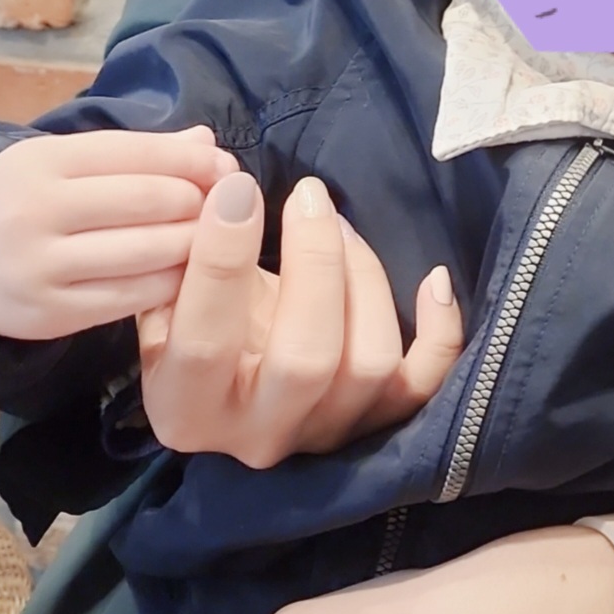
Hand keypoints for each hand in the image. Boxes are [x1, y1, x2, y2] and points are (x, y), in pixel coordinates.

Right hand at [0, 128, 235, 341]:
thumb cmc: (24, 199)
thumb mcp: (64, 161)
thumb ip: (137, 153)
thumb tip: (207, 144)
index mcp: (41, 163)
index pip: (135, 154)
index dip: (192, 161)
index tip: (226, 167)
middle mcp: (35, 213)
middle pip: (148, 201)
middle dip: (202, 200)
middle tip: (232, 204)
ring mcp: (39, 269)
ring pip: (147, 252)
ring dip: (198, 243)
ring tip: (219, 238)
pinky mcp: (50, 317)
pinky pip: (133, 298)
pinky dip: (173, 283)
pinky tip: (190, 274)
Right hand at [138, 171, 464, 468]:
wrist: (240, 386)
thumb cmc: (199, 329)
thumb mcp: (172, 298)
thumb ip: (182, 251)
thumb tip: (216, 179)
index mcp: (188, 409)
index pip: (205, 343)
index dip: (222, 261)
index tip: (238, 189)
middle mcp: (259, 434)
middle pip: (306, 357)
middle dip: (315, 262)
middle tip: (309, 196)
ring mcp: (326, 433)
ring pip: (369, 363)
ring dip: (365, 278)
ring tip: (343, 225)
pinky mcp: (381, 424)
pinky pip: (424, 384)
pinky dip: (440, 331)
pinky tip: (434, 279)